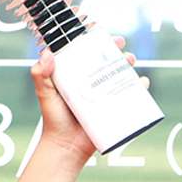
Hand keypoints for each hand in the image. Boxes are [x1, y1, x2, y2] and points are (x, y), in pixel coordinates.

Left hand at [30, 35, 138, 161]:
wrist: (66, 146)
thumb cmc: (54, 119)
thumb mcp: (45, 93)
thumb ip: (40, 75)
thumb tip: (47, 54)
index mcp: (75, 75)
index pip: (87, 53)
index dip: (97, 42)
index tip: (104, 34)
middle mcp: (91, 82)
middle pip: (107, 61)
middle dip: (117, 51)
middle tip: (121, 49)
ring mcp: (105, 94)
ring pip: (121, 74)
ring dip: (129, 64)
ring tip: (130, 62)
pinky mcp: (116, 108)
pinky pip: (132, 94)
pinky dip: (140, 86)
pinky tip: (141, 82)